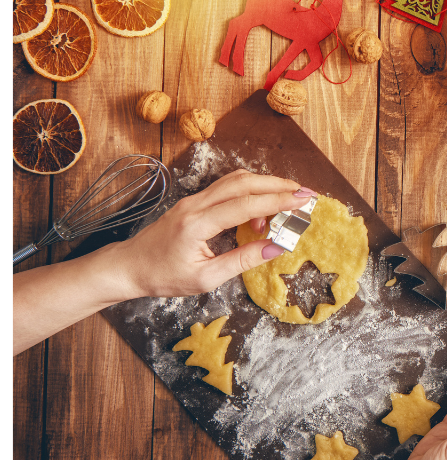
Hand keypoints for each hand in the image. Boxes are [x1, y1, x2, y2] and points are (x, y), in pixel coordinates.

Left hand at [103, 170, 313, 299]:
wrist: (128, 267)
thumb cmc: (163, 277)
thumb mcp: (205, 278)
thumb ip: (242, 261)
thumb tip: (276, 247)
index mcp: (197, 224)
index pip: (245, 205)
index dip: (277, 201)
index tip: (302, 201)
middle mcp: (196, 205)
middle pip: (243, 182)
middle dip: (278, 185)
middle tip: (305, 194)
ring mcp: (193, 200)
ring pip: (236, 180)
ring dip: (265, 185)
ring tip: (287, 202)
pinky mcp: (194, 201)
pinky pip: (227, 188)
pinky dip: (250, 192)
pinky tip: (261, 210)